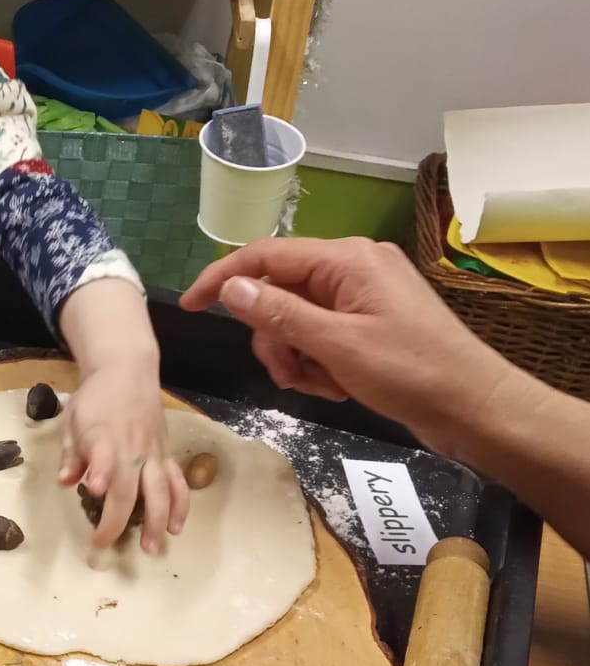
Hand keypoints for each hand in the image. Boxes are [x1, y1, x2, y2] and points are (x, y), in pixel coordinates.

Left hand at [58, 358, 188, 553]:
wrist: (128, 369)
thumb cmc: (96, 397)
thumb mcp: (74, 418)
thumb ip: (72, 452)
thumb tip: (66, 481)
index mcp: (104, 435)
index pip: (103, 455)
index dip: (100, 470)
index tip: (95, 490)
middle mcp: (131, 447)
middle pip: (130, 486)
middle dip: (119, 517)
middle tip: (106, 543)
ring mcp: (152, 452)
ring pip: (160, 489)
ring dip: (156, 519)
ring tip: (150, 547)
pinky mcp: (166, 454)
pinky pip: (177, 482)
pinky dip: (180, 505)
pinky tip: (175, 527)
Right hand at [180, 236, 510, 453]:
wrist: (475, 409)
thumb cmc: (412, 372)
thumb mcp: (338, 345)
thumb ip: (280, 314)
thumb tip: (232, 287)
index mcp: (346, 259)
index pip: (267, 256)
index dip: (223, 278)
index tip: (191, 305)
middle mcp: (353, 268)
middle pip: (280, 292)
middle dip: (274, 336)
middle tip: (288, 373)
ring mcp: (363, 297)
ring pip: (297, 320)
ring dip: (296, 356)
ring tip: (319, 385)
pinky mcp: (370, 325)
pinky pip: (321, 336)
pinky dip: (318, 363)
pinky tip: (337, 386)